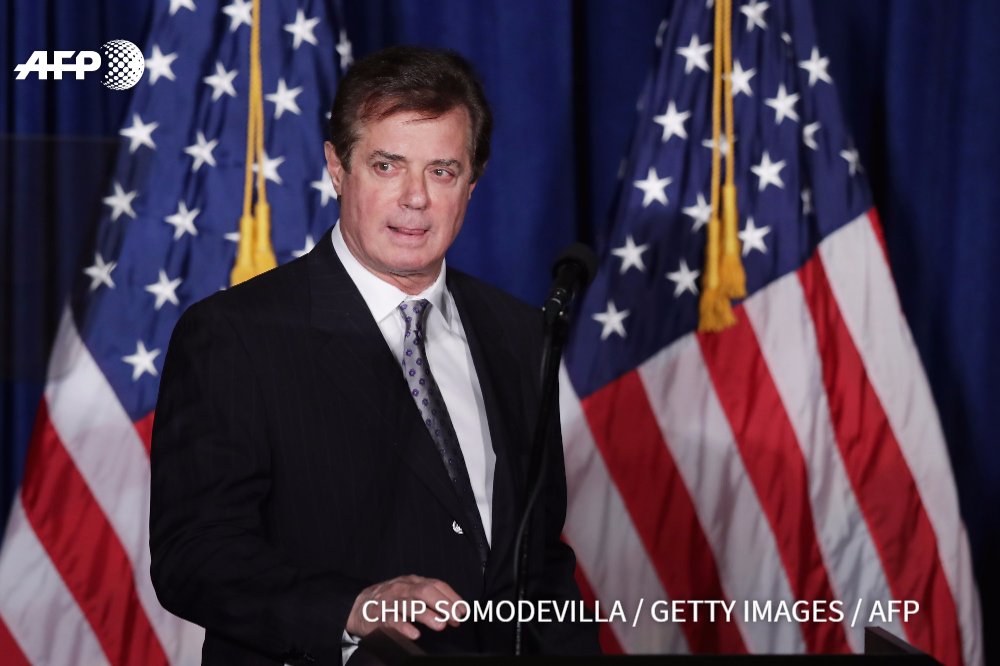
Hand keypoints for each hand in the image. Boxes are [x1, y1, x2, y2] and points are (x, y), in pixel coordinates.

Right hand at [346, 575, 463, 639]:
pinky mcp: (379, 616)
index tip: (463, 611)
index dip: (451, 597)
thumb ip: (432, 601)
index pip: (436, 584)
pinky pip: (392, 621)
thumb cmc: (390, 600)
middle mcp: (402, 588)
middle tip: (455, 618)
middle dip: (443, 604)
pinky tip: (414, 633)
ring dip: (426, 614)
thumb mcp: (411, 594)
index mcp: (413, 582)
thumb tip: (455, 613)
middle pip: (425, 591)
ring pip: (409, 604)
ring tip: (440, 625)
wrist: (358, 606)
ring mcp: (390, 601)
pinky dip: (404, 627)